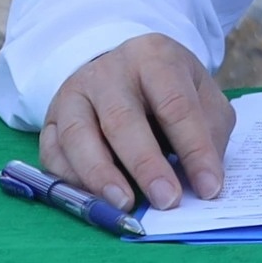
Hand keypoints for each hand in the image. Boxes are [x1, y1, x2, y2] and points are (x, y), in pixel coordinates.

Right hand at [41, 32, 234, 208]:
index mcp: (154, 58)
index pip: (176, 105)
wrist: (120, 68)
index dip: (194, 149)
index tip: (209, 188)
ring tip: (124, 204)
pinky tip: (95, 199)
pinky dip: (71, 179)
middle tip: (166, 201)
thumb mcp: (201, 95)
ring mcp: (74, 93)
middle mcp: (109, 72)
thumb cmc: (168, 89)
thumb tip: (204, 182)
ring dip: (100, 175)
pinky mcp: (52, 119)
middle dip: (146, 165)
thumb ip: (209, 132)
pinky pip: (53, 153)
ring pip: (78, 135)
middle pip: (123, 120)